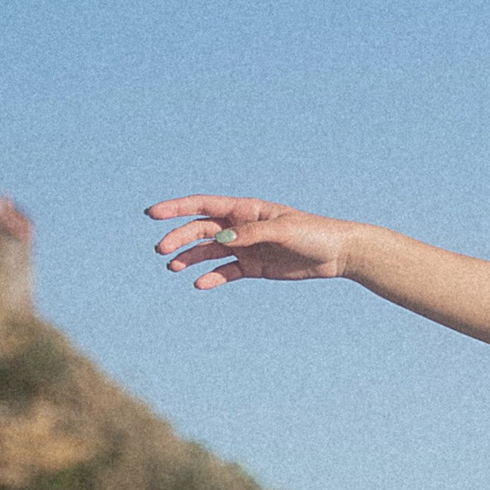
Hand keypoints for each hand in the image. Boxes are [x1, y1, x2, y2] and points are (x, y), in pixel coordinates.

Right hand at [146, 196, 357, 289]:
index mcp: (245, 209)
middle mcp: (241, 226)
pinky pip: (227, 272)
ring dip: (191, 258)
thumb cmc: (313, 234)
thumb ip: (251, 233)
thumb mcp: (283, 230)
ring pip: (210, 252)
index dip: (177, 209)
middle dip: (180, 238)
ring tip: (174, 268)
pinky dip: (213, 277)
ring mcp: (246, 247)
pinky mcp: (254, 267)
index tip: (152, 214)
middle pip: (202, 230)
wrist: (336, 254)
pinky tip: (200, 284)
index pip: (204, 206)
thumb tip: (221, 239)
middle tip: (162, 251)